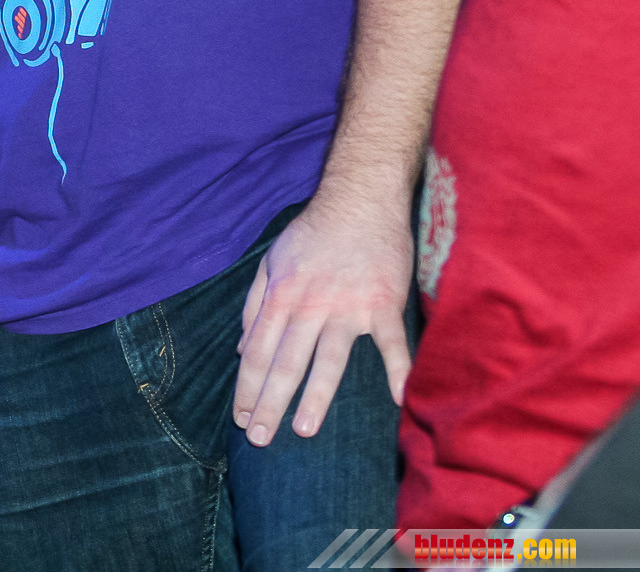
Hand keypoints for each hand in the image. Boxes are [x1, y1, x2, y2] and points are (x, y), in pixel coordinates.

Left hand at [233, 199, 413, 445]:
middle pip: (286, 363)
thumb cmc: (312, 232)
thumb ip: (253, 306)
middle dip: (270, 404)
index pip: (257, 351)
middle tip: (260, 440)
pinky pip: (391, 343)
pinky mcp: (384, 303)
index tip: (241, 418)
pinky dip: (397, 371)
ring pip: (329, 361)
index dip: (247, 387)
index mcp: (281, 296)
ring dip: (315, 398)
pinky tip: (398, 401)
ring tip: (302, 430)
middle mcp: (309, 305)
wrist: (360, 198)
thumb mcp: (270, 262)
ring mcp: (348, 306)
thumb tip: (242, 350)